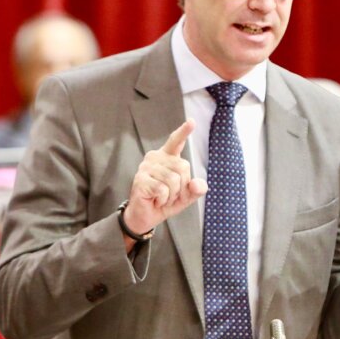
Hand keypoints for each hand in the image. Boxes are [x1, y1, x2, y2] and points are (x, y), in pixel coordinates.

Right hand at [123, 119, 207, 235]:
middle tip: (170, 195)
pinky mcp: (140, 179)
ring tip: (161, 197)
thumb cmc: (165, 201)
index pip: (176, 141)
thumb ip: (196, 189)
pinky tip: (155, 200)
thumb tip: (199, 185)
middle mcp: (155, 158)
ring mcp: (146, 167)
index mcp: (167, 157)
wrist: (146, 216)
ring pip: (173, 180)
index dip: (184, 131)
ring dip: (172, 195)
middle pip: (183, 167)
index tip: (192, 121)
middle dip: (182, 187)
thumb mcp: (186, 196)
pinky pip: (163, 190)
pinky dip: (163, 200)